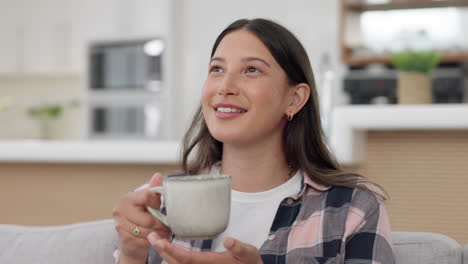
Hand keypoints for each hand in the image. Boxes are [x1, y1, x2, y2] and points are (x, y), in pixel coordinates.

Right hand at [112, 173, 171, 261]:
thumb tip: (158, 176)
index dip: (158, 204)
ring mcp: (121, 226)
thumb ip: (154, 191)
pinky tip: (157, 237)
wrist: (130, 237)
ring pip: (148, 232)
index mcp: (127, 199)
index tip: (162, 208)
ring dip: (159, 234)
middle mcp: (120, 211)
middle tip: (168, 225)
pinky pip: (145, 241)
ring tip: (165, 232)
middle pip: (149, 220)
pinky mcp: (124, 240)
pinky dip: (153, 240)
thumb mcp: (148, 202)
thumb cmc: (141, 216)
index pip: (147, 197)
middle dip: (161, 224)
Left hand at [147, 234, 262, 263]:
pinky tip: (167, 248)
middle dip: (162, 250)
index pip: (186, 258)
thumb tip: (228, 240)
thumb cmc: (249, 263)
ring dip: (165, 254)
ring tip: (155, 240)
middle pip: (176, 263)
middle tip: (150, 236)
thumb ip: (239, 248)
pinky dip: (172, 257)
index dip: (171, 250)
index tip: (159, 241)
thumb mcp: (249, 254)